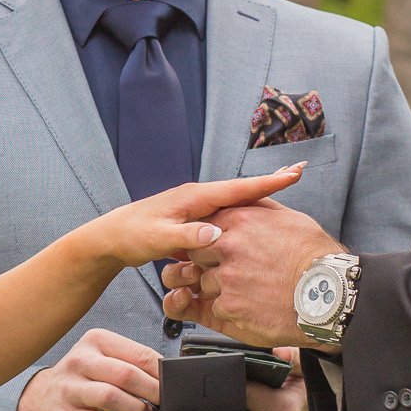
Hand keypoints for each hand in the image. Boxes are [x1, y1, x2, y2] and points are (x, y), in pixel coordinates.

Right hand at [17, 328, 160, 410]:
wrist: (41, 400)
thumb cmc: (81, 379)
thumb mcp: (103, 360)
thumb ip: (131, 364)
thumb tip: (168, 378)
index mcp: (96, 341)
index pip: (138, 354)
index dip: (161, 373)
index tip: (174, 385)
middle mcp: (81, 360)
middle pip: (126, 375)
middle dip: (153, 392)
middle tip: (165, 403)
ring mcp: (71, 388)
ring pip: (111, 397)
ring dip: (137, 409)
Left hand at [94, 165, 303, 274]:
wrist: (111, 239)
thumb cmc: (131, 236)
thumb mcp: (157, 239)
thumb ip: (185, 237)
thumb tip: (215, 233)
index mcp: (193, 197)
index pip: (237, 188)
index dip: (266, 182)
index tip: (294, 173)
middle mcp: (197, 197)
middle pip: (241, 188)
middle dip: (269, 180)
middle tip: (299, 171)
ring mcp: (196, 207)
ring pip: (235, 200)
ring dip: (259, 193)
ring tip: (286, 185)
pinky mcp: (193, 219)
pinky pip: (225, 213)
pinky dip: (244, 209)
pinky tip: (256, 213)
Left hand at [162, 202, 345, 343]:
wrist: (331, 294)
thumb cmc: (316, 257)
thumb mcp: (289, 218)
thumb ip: (260, 208)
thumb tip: (250, 198)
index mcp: (240, 221)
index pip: (204, 225)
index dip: (207, 239)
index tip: (212, 249)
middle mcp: (228, 247)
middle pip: (196, 254)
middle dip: (206, 264)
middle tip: (225, 272)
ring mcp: (227, 278)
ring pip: (203, 284)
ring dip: (215, 290)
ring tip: (242, 293)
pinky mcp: (230, 307)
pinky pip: (212, 309)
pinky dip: (224, 312)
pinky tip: (244, 308)